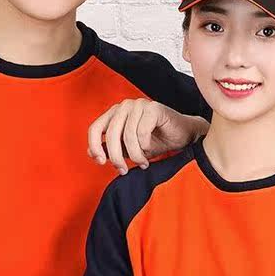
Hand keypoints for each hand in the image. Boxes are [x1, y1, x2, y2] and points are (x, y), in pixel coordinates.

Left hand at [87, 100, 207, 175]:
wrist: (183, 136)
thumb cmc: (157, 141)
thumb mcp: (129, 149)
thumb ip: (111, 149)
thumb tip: (91, 152)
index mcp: (115, 114)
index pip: (95, 128)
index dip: (95, 146)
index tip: (101, 162)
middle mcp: (124, 106)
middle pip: (111, 134)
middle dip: (116, 156)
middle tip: (123, 170)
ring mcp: (138, 105)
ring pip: (128, 135)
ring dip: (135, 154)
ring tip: (142, 163)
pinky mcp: (153, 108)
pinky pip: (142, 131)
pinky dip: (145, 145)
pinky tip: (150, 148)